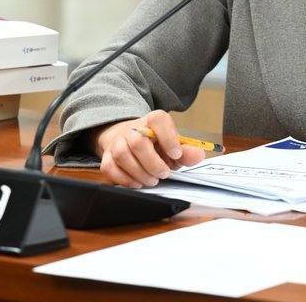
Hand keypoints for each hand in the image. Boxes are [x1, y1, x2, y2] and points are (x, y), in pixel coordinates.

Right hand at [90, 110, 205, 187]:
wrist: (130, 139)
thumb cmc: (157, 144)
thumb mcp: (174, 146)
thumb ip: (187, 151)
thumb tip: (198, 155)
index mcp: (154, 121)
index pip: (159, 121)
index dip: (168, 138)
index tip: (176, 155)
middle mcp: (133, 128)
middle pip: (137, 142)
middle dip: (152, 163)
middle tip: (163, 174)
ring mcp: (117, 141)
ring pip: (121, 155)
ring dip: (138, 173)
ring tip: (151, 180)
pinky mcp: (106, 156)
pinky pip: (109, 168)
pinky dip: (124, 179)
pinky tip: (137, 183)